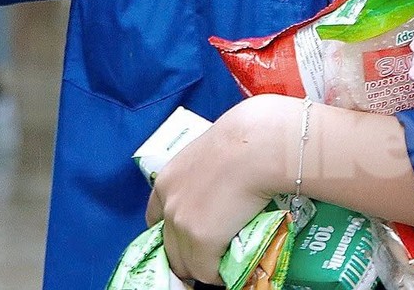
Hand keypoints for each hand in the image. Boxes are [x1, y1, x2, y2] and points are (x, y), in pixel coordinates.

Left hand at [149, 96, 293, 285]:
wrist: (258, 146)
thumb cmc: (246, 140)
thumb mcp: (213, 153)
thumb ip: (206, 174)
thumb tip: (221, 186)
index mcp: (167, 181)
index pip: (155, 218)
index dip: (172, 232)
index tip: (187, 236)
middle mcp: (168, 205)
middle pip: (169, 247)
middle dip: (188, 253)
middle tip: (211, 252)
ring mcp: (182, 224)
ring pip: (186, 264)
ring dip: (204, 266)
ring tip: (224, 261)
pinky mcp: (202, 241)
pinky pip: (207, 272)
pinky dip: (218, 274)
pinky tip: (231, 267)